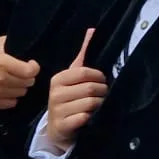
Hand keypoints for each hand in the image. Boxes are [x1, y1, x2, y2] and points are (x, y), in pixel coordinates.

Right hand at [0, 35, 40, 109]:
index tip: (31, 64)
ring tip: (11, 80)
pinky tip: (5, 89)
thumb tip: (29, 45)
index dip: (34, 67)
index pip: (30, 71)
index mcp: (2, 63)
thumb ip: (12, 44)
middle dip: (27, 77)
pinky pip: (12, 103)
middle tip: (20, 72)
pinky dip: (12, 97)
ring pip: (22, 93)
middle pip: (28, 83)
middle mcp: (0, 79)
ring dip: (20, 87)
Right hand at [45, 29, 106, 147]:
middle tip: (103, 95)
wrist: (57, 128)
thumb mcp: (73, 77)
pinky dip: (92, 117)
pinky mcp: (62, 126)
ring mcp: (57, 111)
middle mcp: (55, 94)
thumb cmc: (69, 98)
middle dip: (102, 92)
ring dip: (100, 105)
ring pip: (90, 103)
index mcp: (58, 79)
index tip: (102, 81)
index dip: (98, 76)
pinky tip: (92, 117)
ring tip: (100, 105)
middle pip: (90, 88)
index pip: (84, 72)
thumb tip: (93, 30)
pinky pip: (85, 118)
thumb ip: (83, 54)